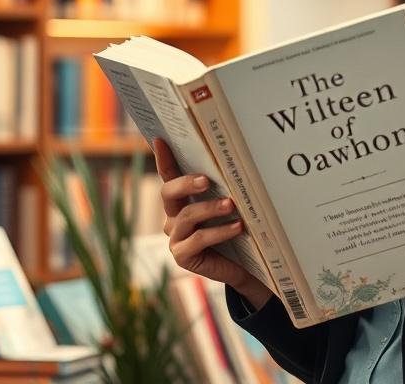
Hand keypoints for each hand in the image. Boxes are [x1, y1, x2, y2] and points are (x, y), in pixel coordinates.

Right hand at [153, 139, 271, 309]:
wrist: (244, 266)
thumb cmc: (235, 230)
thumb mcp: (229, 207)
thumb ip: (224, 189)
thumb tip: (233, 161)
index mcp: (181, 201)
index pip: (169, 176)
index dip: (164, 159)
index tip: (161, 140)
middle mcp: (173, 218)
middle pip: (168, 193)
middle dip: (186, 182)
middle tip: (206, 179)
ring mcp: (175, 237)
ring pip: (186, 216)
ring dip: (210, 208)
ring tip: (231, 205)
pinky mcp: (182, 256)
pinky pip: (198, 239)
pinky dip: (219, 231)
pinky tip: (237, 227)